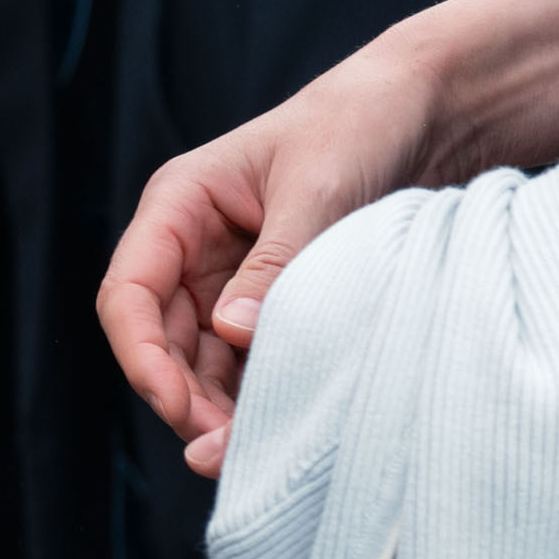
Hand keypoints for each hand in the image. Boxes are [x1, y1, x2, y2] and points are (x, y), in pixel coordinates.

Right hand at [98, 33, 451, 473]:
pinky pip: (248, 361)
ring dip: (220, 407)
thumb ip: (275, 262)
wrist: (429, 110)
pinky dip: (258, 395)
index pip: (129, 294)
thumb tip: (232, 332)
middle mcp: (192, 247)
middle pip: (161, 342)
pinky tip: (283, 423)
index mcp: (180, 204)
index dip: (141, 357)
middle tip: (226, 448)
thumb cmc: (360, 123)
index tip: (176, 406)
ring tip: (257, 449)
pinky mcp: (273, 303)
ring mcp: (230, 278)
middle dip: (184, 397)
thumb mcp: (318, 186)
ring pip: (202, 362)